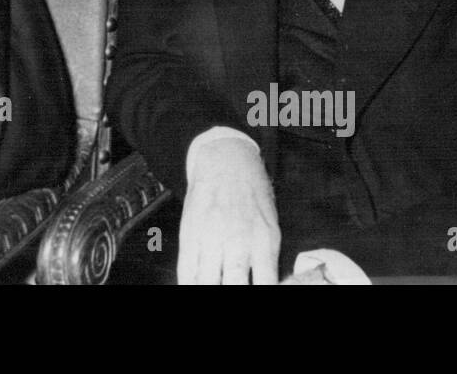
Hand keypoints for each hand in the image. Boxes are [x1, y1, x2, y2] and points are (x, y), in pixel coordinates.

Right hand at [177, 137, 279, 284]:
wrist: (225, 161)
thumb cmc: (252, 193)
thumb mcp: (270, 225)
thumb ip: (266, 259)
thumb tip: (264, 284)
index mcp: (264, 241)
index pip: (265, 285)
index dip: (259, 294)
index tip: (253, 293)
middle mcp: (238, 242)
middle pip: (234, 287)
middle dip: (231, 291)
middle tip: (230, 287)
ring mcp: (211, 239)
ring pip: (207, 283)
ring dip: (209, 288)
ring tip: (214, 285)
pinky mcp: (190, 234)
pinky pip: (186, 270)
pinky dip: (188, 284)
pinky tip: (193, 285)